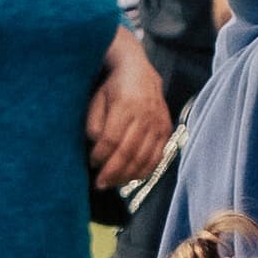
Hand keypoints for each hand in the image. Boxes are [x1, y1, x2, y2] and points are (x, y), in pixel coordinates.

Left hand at [84, 30, 170, 195]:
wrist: (139, 73)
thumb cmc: (113, 88)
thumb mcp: (97, 99)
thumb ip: (94, 122)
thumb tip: (96, 146)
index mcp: (126, 104)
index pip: (112, 138)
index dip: (101, 155)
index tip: (91, 163)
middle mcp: (145, 115)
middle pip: (128, 151)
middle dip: (112, 171)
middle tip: (99, 184)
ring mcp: (158, 123)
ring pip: (143, 157)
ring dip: (126, 175)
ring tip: (112, 183)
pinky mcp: (166, 130)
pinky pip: (157, 157)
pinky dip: (144, 171)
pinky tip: (130, 178)